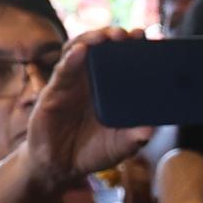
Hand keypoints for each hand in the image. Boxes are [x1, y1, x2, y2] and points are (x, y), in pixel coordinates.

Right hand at [27, 23, 153, 184]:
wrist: (61, 168)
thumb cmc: (92, 151)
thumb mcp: (120, 146)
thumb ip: (135, 138)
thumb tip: (150, 130)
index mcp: (108, 88)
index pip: (120, 59)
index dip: (131, 46)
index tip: (145, 37)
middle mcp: (89, 81)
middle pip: (99, 48)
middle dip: (112, 36)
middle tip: (128, 34)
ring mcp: (70, 84)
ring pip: (78, 52)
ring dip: (91, 40)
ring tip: (106, 36)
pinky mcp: (52, 94)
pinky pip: (61, 73)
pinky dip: (71, 60)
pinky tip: (81, 52)